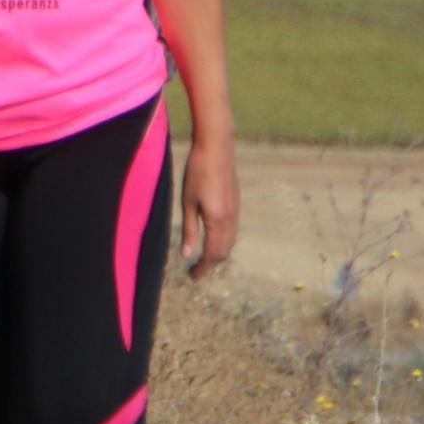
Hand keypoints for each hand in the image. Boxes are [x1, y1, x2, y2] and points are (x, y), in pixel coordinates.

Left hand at [178, 138, 240, 279]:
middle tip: (195, 270)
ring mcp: (236, 210)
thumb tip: (187, 255)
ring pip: (230, 242)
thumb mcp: (188, 202)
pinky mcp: (236, 203)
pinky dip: (223, 241)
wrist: (216, 147)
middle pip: (223, 252)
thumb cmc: (197, 172)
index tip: (192, 276)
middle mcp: (230, 218)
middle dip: (210, 264)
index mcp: (217, 220)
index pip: (211, 254)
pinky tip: (212, 238)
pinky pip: (233, 230)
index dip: (202, 268)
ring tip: (202, 257)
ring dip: (217, 253)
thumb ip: (190, 230)